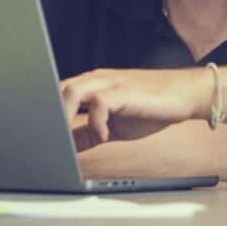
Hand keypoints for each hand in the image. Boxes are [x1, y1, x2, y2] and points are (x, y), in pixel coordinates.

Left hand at [60, 67, 212, 150]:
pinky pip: (100, 102)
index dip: (46, 110)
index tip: (42, 134)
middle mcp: (98, 79)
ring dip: (66, 115)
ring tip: (69, 137)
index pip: (58, 92)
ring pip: (73, 90)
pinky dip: (96, 121)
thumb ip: (90, 132)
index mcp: (93, 85)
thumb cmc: (152, 106)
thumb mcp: (115, 125)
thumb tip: (70, 146)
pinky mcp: (124, 91)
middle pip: (59, 88)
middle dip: (50, 113)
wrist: (185, 94)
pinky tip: (104, 135)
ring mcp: (111, 83)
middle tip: (50, 139)